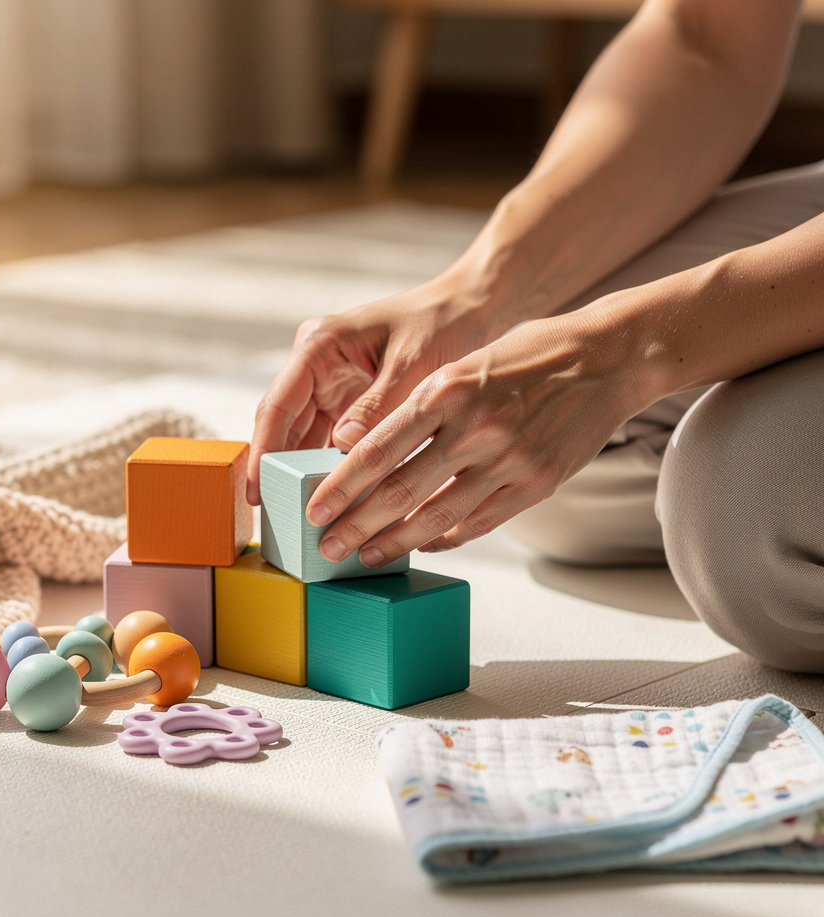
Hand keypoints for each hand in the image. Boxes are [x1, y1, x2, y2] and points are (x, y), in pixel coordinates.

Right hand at [246, 270, 496, 504]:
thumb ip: (378, 405)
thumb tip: (344, 447)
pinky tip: (334, 498)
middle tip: (274, 512)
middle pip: (283, 424)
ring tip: (300, 514)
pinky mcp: (348, 402)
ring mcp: (330, 385)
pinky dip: (331, 467)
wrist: (468, 310)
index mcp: (319, 345)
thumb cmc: (440, 325)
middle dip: (277, 467)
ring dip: (303, 472)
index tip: (256, 488)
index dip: (263, 450)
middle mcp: (316, 365)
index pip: (278, 404)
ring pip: (304, 437)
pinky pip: (330, 441)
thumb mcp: (411, 366)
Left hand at [303, 314, 641, 565]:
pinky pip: (479, 523)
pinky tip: (421, 544)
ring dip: (395, 542)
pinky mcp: (537, 484)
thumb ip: (422, 407)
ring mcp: (509, 460)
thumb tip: (369, 449)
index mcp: (448, 389)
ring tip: (367, 556)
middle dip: (355, 525)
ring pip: (437, 517)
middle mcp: (475, 427)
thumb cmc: (527, 354)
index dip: (340, 486)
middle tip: (326, 548)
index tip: (314, 510)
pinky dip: (444, 537)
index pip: (377, 448)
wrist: (609, 357)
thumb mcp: (465, 363)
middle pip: (399, 492)